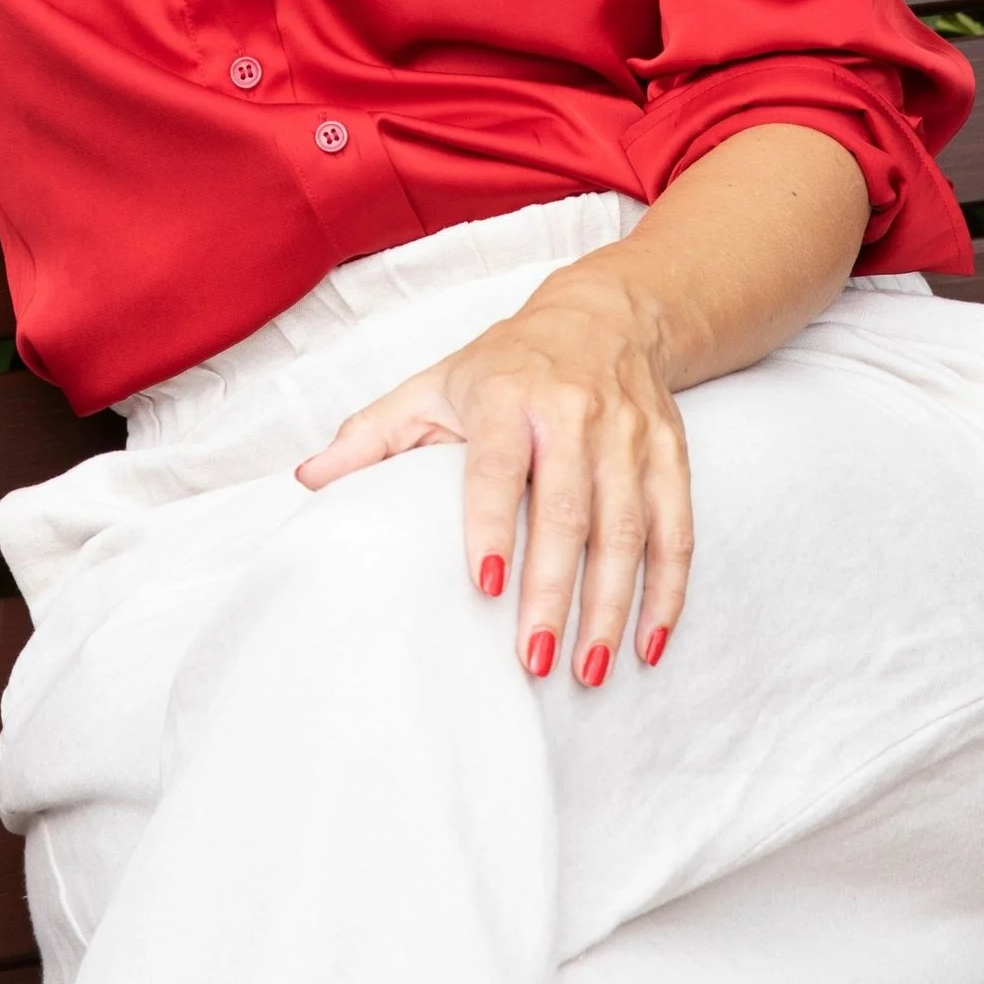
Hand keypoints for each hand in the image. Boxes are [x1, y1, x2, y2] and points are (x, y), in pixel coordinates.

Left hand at [295, 264, 692, 688]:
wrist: (606, 315)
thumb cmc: (507, 364)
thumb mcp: (434, 386)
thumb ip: (372, 436)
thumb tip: (307, 481)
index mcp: (508, 393)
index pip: (499, 464)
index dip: (492, 523)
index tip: (484, 584)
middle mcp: (573, 411)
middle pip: (568, 508)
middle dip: (553, 588)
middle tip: (534, 659)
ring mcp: (629, 435)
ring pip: (627, 529)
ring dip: (611, 605)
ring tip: (587, 668)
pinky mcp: (669, 454)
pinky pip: (677, 530)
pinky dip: (667, 592)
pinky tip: (648, 643)